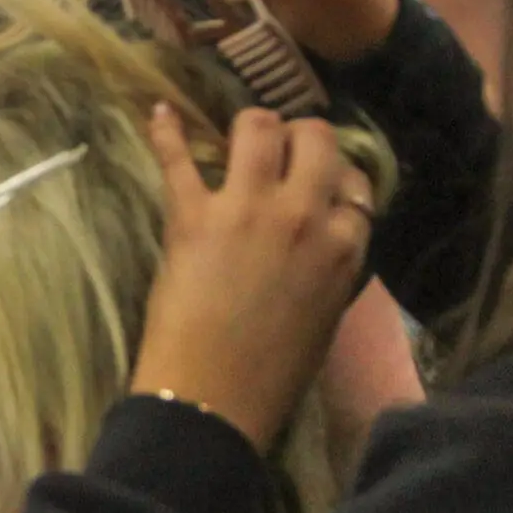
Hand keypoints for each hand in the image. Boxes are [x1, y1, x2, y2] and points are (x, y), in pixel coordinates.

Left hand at [130, 104, 374, 452]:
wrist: (215, 400)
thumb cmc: (275, 374)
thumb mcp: (327, 313)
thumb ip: (331, 264)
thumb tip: (326, 236)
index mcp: (344, 246)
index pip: (353, 182)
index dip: (334, 176)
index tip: (317, 181)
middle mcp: (304, 214)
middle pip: (314, 137)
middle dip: (299, 135)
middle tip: (280, 150)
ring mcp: (247, 208)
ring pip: (258, 127)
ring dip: (249, 126)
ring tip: (238, 139)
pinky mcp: (192, 215)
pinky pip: (178, 156)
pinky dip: (166, 130)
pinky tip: (159, 112)